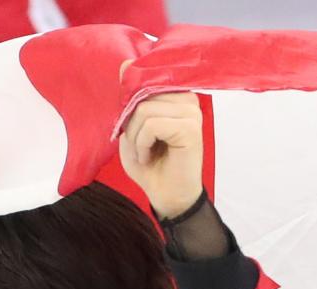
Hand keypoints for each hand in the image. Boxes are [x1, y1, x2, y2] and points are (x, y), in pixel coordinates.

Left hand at [118, 79, 203, 219]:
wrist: (167, 197)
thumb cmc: (150, 165)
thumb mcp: (131, 128)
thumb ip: (129, 98)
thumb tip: (125, 64)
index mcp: (176, 94)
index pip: (146, 77)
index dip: (130, 101)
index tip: (131, 126)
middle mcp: (187, 98)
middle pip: (142, 94)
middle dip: (131, 124)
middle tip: (138, 146)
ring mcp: (191, 112)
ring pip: (145, 110)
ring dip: (135, 138)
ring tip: (145, 153)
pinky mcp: (190, 128)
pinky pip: (152, 125)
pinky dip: (142, 145)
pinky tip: (148, 157)